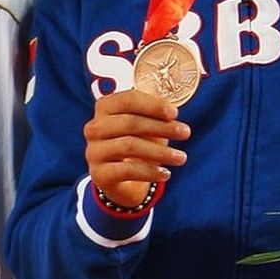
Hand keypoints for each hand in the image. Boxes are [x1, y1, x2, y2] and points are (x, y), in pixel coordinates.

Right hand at [85, 88, 189, 207]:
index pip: (127, 100)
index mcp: (104, 108)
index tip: (175, 114)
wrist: (119, 178)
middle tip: (185, 133)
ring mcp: (94, 152)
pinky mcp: (98, 174)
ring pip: (129, 146)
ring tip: (181, 157)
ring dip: (160, 152)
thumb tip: (171, 113)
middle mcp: (94, 128)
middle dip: (161, 127)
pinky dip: (150, 172)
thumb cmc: (136, 142)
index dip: (153, 105)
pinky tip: (166, 174)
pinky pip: (127, 170)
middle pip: (129, 123)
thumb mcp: (144, 124)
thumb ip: (153, 114)